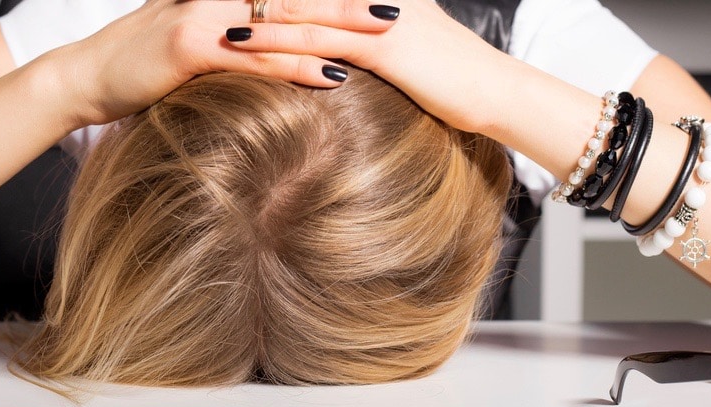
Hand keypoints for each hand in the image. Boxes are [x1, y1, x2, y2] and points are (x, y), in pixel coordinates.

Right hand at [46, 0, 399, 125]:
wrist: (86, 78)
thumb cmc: (144, 64)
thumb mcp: (198, 38)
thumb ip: (239, 34)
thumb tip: (276, 40)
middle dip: (354, 0)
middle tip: (401, 6)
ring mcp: (207, 16)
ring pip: (287, 22)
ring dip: (341, 29)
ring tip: (388, 33)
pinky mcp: (193, 48)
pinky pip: (257, 58)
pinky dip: (299, 67)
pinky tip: (335, 76)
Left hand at [221, 0, 514, 133]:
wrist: (500, 93)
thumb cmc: (457, 80)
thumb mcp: (409, 52)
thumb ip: (370, 43)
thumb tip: (338, 56)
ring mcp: (377, 14)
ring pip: (300, 4)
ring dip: (254, 10)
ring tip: (211, 17)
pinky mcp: (381, 44)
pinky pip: (315, 37)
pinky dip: (273, 37)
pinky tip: (239, 43)